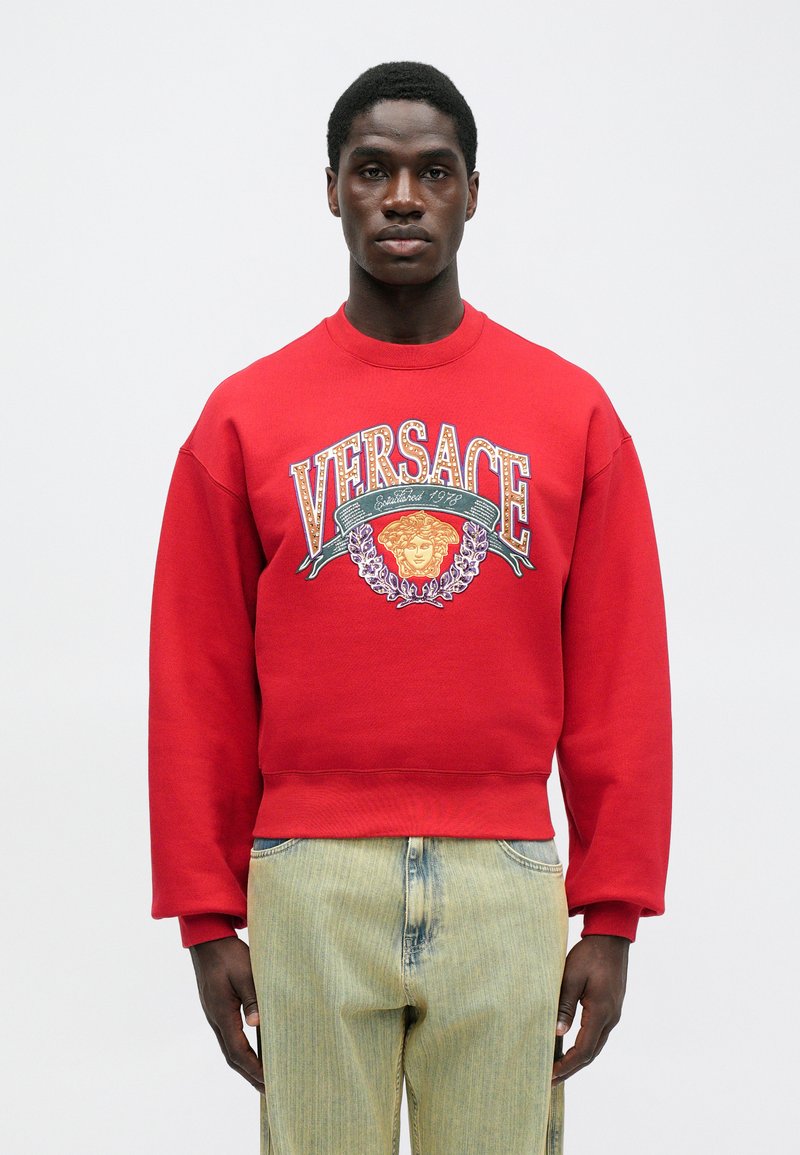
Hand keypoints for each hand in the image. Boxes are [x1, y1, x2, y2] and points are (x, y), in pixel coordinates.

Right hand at [189, 935, 264, 1093]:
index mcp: (221, 1013)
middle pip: (231, 1056)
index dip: (253, 1069)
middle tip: (268, 1090)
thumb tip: (258, 1024)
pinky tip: (252, 1050)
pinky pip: (228, 1035)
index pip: (237, 1051)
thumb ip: (252, 999)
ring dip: (245, 1063)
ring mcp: (214, 1013)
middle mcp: (215, 1018)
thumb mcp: (245, 973)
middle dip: (249, 1074)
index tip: (268, 1083)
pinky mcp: (217, 1007)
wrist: (207, 938)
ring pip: (229, 1047)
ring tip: (262, 1077)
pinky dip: (241, 1049)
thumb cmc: (228, 954)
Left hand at [551, 934, 628, 1085]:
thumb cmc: (589, 954)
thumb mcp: (572, 976)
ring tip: (557, 1069)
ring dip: (577, 1060)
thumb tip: (557, 1033)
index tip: (549, 1075)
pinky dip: (583, 1046)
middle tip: (550, 1081)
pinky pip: (597, 1035)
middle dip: (571, 1069)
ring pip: (595, 1046)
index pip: (583, 1050)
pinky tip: (570, 1048)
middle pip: (591, 1054)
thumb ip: (565, 1005)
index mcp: (601, 1012)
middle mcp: (611, 1018)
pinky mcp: (611, 1008)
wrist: (611, 938)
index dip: (566, 1066)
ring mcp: (613, 1014)